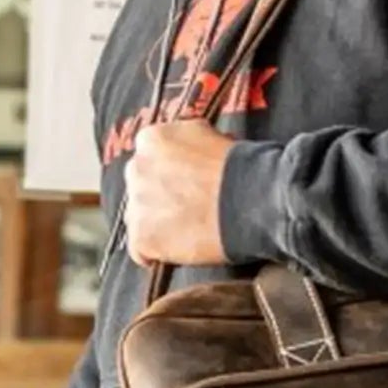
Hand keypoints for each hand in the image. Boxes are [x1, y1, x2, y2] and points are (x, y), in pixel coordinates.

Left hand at [125, 120, 230, 267]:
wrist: (252, 199)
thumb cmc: (239, 166)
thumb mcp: (207, 133)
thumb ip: (184, 142)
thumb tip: (184, 153)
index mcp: (150, 140)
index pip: (148, 159)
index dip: (168, 174)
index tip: (184, 184)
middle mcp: (135, 169)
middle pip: (140, 188)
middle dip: (158, 198)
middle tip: (186, 208)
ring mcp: (137, 205)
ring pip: (138, 218)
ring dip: (156, 225)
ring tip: (186, 231)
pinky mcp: (142, 238)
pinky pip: (139, 251)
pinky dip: (153, 254)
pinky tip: (175, 251)